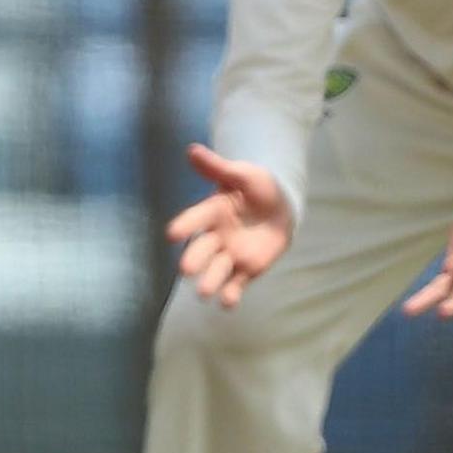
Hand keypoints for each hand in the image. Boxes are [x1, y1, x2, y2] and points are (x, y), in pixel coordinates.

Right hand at [165, 144, 293, 308]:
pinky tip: (227, 303)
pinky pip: (236, 284)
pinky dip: (230, 295)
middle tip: (185, 270)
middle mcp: (216, 237)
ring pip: (216, 270)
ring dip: (209, 281)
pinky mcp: (246, 270)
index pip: (195, 219)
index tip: (171, 234)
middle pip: (201, 250)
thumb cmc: (258, 188)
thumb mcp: (241, 174)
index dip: (184, 226)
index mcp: (212, 212)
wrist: (281, 209)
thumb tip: (192, 150)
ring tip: (204, 293)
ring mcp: (230, 255)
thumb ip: (217, 168)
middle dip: (194, 259)